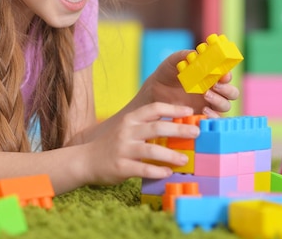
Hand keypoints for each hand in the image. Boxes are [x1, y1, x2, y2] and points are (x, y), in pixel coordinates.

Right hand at [84, 102, 199, 184]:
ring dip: (171, 155)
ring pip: (152, 150)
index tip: (189, 111)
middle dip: (179, 129)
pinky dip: (157, 171)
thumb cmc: (112, 144)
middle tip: (195, 133)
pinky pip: (142, 169)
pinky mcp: (121, 167)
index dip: (173, 109)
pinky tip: (168, 173)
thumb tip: (175, 124)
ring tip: (185, 160)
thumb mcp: (127, 128)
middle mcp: (127, 131)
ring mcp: (123, 149)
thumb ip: (145, 125)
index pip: (154, 108)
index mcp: (130, 119)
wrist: (85, 160)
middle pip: (157, 128)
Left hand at [140, 50, 239, 116]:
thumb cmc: (167, 73)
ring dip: (219, 102)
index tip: (222, 75)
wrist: (154, 90)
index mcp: (212, 75)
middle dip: (227, 90)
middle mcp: (214, 89)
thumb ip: (185, 55)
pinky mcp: (203, 115)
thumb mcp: (174, 61)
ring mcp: (209, 104)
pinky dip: (213, 116)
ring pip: (226, 105)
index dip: (228, 75)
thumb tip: (196, 54)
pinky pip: (215, 119)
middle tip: (214, 86)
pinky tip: (204, 112)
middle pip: (232, 93)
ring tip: (205, 96)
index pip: (227, 75)